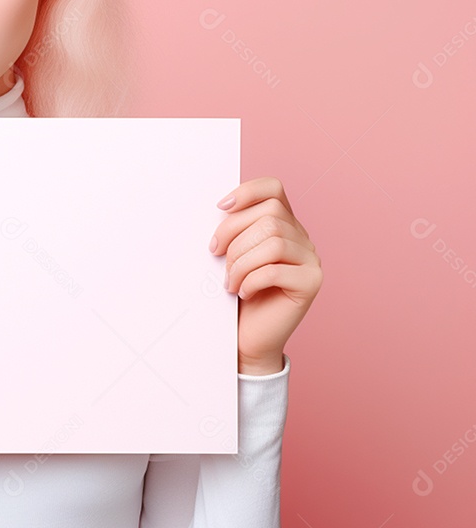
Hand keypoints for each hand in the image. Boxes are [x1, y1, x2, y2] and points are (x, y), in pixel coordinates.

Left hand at [209, 176, 321, 374]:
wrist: (248, 337)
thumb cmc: (237, 294)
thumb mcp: (231, 255)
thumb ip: (234, 231)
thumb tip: (220, 209)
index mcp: (284, 224)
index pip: (274, 189)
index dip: (248, 191)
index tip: (220, 207)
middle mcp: (302, 238)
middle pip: (269, 216)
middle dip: (233, 234)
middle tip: (216, 256)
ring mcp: (311, 260)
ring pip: (272, 242)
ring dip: (240, 262)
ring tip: (230, 281)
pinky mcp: (311, 283)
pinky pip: (275, 270)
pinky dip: (251, 280)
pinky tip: (243, 292)